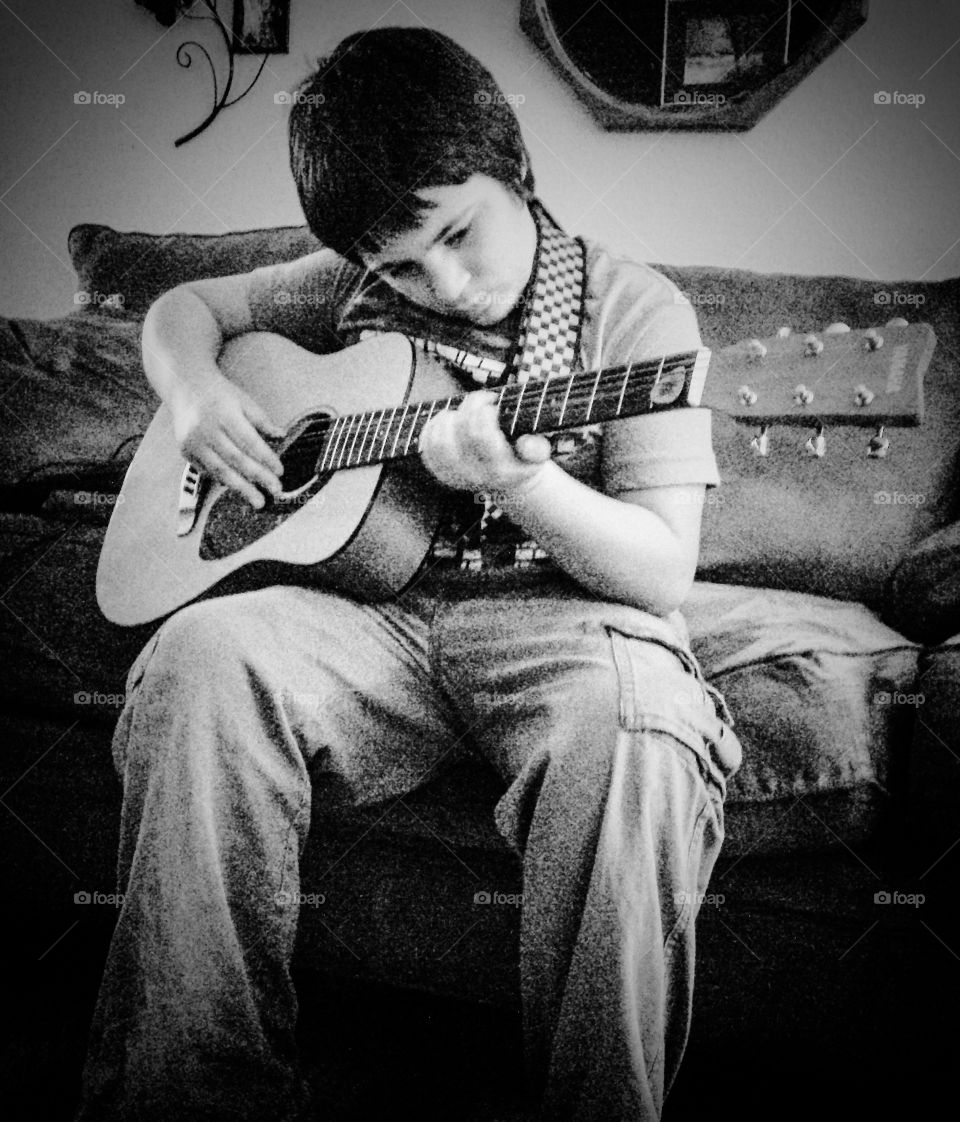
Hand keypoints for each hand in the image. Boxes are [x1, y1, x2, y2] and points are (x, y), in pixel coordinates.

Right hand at [170, 372, 284, 508]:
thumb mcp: (244, 401)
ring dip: (242, 487)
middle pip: (235, 459)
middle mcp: (206, 429)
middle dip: (258, 477)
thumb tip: (282, 435)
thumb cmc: (221, 395)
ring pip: (220, 470)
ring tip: (258, 501)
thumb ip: (262, 420)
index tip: (280, 472)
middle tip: (275, 491)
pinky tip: (240, 488)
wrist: (186, 387)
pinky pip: (208, 471)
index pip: (249, 441)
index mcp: (224, 413)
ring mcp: (193, 442)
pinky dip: (225, 480)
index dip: (265, 458)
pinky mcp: (185, 451)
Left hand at [418, 390, 551, 498]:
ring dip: (448, 418)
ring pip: (438, 441)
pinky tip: (448, 421)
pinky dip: (433, 428)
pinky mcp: (442, 474)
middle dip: (468, 407)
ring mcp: (456, 477)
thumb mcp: (539, 454)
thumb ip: (537, 447)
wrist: (509, 482)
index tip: (492, 402)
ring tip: (462, 412)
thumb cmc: (523, 458)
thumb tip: (526, 444)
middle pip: (459, 433)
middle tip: (481, 400)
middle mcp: (476, 476)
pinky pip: (427, 447)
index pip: (480, 435)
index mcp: (500, 470)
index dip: (482, 410)